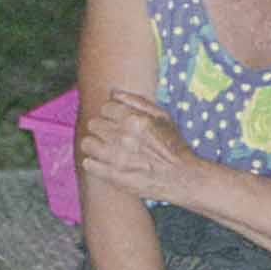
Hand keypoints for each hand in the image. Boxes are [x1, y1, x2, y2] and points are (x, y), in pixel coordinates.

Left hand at [76, 92, 198, 205]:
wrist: (182, 177)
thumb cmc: (174, 145)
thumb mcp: (162, 116)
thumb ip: (136, 101)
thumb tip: (113, 92)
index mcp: (134, 119)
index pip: (105, 108)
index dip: (110, 114)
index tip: (116, 121)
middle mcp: (123, 136)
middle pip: (94, 124)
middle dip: (101, 128)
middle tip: (111, 136)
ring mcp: (116, 157)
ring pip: (87, 143)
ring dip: (94, 144)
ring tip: (104, 149)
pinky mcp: (113, 176)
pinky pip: (88, 164)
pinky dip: (93, 163)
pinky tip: (103, 163)